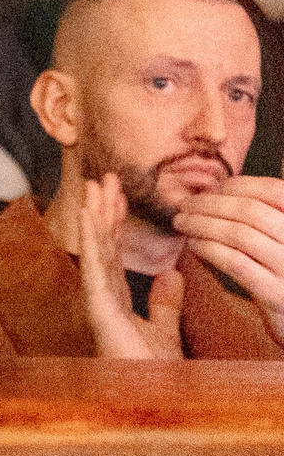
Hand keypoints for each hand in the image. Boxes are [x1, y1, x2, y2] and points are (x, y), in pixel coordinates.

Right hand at [72, 174, 184, 359]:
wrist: (151, 397)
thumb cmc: (152, 373)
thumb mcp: (165, 330)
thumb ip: (166, 303)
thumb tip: (172, 274)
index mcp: (115, 299)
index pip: (114, 251)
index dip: (115, 222)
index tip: (118, 193)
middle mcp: (102, 296)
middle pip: (102, 245)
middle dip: (102, 211)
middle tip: (104, 178)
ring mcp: (97, 301)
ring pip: (95, 250)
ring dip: (94, 216)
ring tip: (94, 186)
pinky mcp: (99, 309)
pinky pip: (94, 268)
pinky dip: (91, 241)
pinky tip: (90, 218)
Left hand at [172, 177, 283, 344]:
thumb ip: (280, 205)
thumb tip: (281, 159)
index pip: (275, 191)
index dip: (241, 185)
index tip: (216, 188)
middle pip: (251, 211)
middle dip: (211, 204)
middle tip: (185, 204)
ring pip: (240, 235)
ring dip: (202, 225)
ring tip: (181, 222)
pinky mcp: (277, 296)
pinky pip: (236, 264)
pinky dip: (210, 250)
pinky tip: (194, 245)